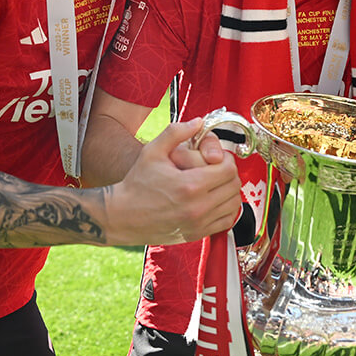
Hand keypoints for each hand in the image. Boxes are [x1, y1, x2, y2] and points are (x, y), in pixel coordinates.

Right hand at [109, 119, 241, 245]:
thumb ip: (176, 132)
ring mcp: (198, 224)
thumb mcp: (152, 151)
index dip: (226, 159)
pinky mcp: (196, 234)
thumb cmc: (137, 182)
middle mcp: (197, 207)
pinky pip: (226, 221)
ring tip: (215, 183)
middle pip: (233, 186)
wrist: (122, 216)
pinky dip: (225, 209)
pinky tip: (214, 200)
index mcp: (189, 185)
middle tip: (216, 168)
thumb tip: (199, 121)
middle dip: (228, 173)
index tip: (215, 157)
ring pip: (233, 205)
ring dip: (229, 191)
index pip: (228, 170)